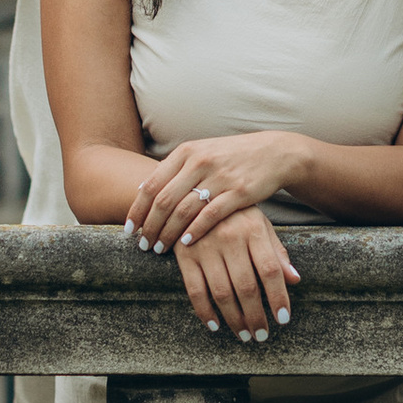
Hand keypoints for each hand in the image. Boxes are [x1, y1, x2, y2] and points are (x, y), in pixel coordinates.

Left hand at [125, 134, 301, 250]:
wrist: (272, 153)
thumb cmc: (230, 157)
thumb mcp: (200, 154)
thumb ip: (174, 170)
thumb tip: (144, 190)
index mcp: (185, 153)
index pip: (151, 184)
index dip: (137, 209)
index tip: (129, 229)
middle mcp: (199, 162)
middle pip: (163, 201)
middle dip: (150, 227)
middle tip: (143, 245)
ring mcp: (219, 177)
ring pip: (183, 210)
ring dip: (168, 233)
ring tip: (160, 249)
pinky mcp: (238, 192)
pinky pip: (210, 216)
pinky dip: (194, 232)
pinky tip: (186, 244)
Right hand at [152, 204, 300, 340]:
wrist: (194, 193)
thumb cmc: (235, 214)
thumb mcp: (260, 225)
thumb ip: (276, 252)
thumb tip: (295, 280)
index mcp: (253, 229)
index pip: (270, 270)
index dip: (278, 297)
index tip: (283, 319)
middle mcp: (229, 237)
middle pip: (247, 286)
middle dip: (256, 316)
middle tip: (261, 335)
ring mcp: (205, 246)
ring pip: (222, 292)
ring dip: (234, 319)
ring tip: (244, 334)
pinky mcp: (184, 255)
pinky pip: (195, 290)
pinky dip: (205, 311)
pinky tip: (215, 325)